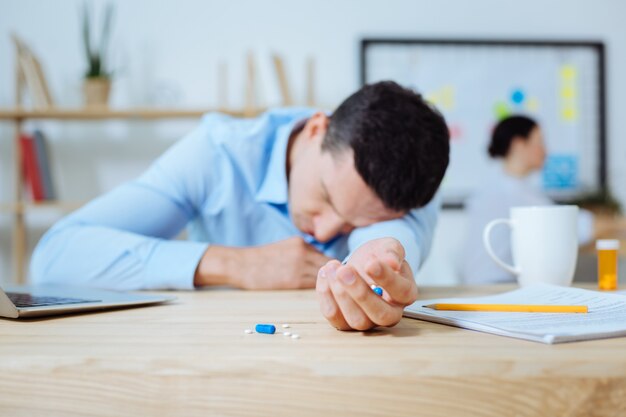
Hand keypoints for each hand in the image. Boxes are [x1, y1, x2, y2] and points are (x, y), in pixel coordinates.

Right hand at [194, 237, 331, 289]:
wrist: (241, 264)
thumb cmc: (262, 260)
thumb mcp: (285, 247)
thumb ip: (305, 253)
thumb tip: (323, 267)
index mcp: (301, 243)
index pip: (328, 257)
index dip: (334, 270)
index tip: (336, 279)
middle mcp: (303, 252)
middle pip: (331, 267)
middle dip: (335, 278)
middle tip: (338, 289)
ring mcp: (299, 266)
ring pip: (324, 278)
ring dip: (328, 286)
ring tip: (330, 295)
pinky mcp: (293, 280)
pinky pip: (314, 287)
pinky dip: (318, 291)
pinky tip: (318, 297)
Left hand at [316, 237, 417, 330]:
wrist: (361, 263)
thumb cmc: (378, 256)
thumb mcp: (388, 247)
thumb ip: (392, 252)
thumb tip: (392, 263)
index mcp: (405, 293)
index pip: (402, 291)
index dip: (386, 278)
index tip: (371, 263)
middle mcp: (390, 313)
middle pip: (380, 314)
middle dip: (360, 293)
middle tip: (344, 271)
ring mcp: (368, 321)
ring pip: (357, 320)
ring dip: (340, 294)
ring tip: (332, 268)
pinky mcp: (345, 322)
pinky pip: (335, 316)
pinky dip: (326, 295)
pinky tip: (325, 274)